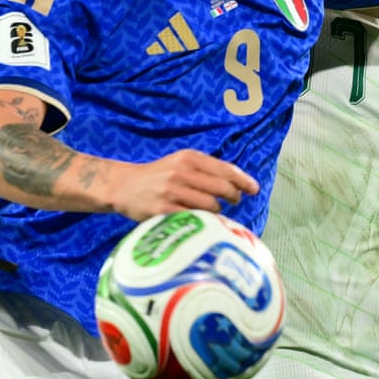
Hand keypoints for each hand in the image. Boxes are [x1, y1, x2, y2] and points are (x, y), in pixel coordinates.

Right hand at [114, 149, 258, 220]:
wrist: (123, 186)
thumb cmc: (159, 176)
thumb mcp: (181, 163)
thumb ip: (207, 169)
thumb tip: (239, 182)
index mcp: (189, 158)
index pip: (225, 169)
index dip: (243, 181)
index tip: (254, 190)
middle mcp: (182, 172)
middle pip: (222, 188)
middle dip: (233, 196)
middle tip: (234, 201)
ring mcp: (172, 192)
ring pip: (211, 205)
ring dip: (217, 211)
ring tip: (212, 210)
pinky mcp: (163, 210)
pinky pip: (194, 218)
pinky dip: (202, 221)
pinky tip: (200, 220)